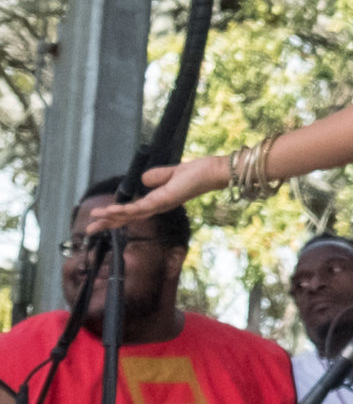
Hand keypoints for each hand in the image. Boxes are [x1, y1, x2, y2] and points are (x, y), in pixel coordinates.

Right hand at [85, 156, 227, 230]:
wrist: (212, 172)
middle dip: (107, 224)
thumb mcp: (170, 173)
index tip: (99, 218)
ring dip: (110, 218)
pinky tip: (109, 211)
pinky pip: (138, 207)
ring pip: (130, 215)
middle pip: (128, 218)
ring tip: (93, 221)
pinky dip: (123, 210)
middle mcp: (157, 206)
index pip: (132, 211)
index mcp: (157, 201)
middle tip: (88, 232)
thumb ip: (155, 177)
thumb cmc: (196, 173)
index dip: (115, 215)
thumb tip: (143, 180)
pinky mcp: (163, 200)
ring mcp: (159, 205)